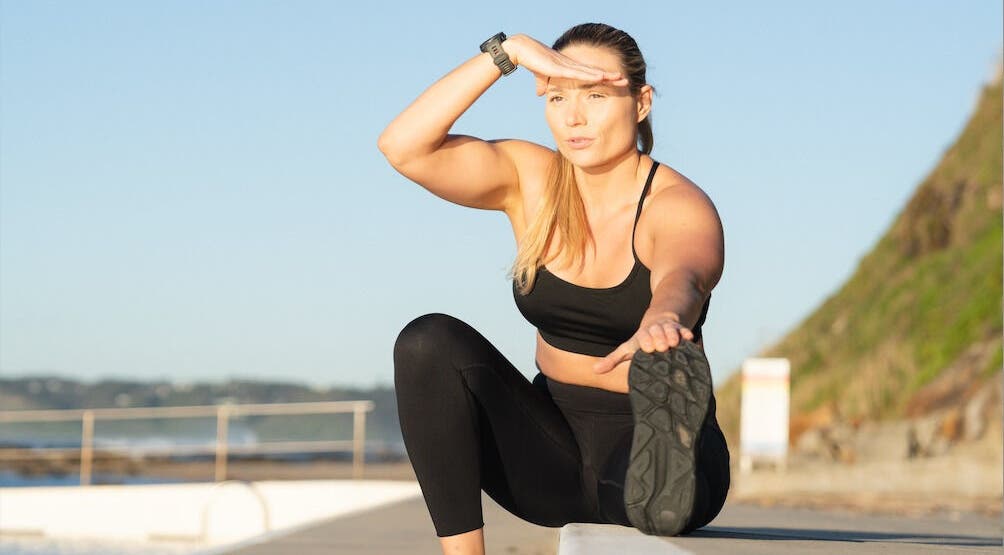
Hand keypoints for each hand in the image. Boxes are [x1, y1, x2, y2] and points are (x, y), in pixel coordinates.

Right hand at [502, 34, 628, 95]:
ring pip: (591, 72)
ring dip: (606, 76)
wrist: (522, 50)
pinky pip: (580, 73)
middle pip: (595, 72)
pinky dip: (592, 75)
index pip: (590, 75)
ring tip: (620, 78)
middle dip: (611, 76)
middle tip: (626, 80)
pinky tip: (603, 77)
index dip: (603, 79)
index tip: (615, 83)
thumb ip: (543, 84)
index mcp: (569, 69)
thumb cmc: (531, 61)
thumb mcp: (540, 77)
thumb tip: (541, 93)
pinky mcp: (561, 67)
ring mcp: (568, 65)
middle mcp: (572, 66)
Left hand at [592, 311, 694, 374]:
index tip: (648, 349)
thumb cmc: (642, 341)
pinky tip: (688, 339)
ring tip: (673, 344)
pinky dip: (686, 334)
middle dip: (659, 338)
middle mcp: (655, 331)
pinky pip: (684, 330)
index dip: (646, 342)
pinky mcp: (680, 329)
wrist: (658, 321)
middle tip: (662, 347)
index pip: (643, 338)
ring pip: (670, 331)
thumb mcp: (627, 348)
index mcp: (642, 336)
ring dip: (672, 336)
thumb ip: (612, 360)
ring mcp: (668, 329)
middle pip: (657, 333)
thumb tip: (594, 370)